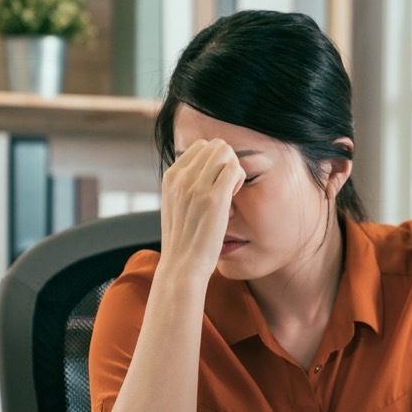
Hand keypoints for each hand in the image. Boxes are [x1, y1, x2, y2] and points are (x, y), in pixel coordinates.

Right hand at [158, 139, 245, 284]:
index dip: (214, 160)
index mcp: (171, 177)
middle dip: (226, 161)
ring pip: (226, 152)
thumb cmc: (184, 239)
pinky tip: (235, 195)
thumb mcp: (175, 205)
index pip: (200, 147)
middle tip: (227, 186)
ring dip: (234, 167)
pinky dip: (240, 177)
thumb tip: (201, 171)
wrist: (182, 265)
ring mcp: (197, 186)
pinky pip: (235, 168)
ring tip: (231, 190)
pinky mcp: (214, 198)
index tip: (215, 181)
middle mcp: (181, 177)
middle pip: (215, 146)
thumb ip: (185, 186)